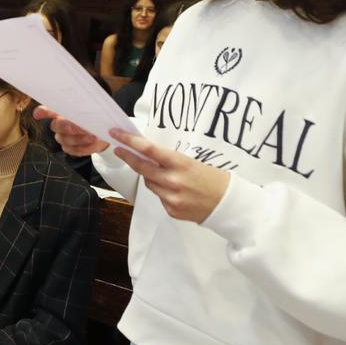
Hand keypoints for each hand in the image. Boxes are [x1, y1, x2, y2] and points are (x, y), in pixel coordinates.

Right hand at [34, 106, 108, 155]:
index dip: (42, 112)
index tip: (39, 114)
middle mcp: (60, 124)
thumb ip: (89, 110)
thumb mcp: (95, 111)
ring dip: (78, 139)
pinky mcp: (69, 148)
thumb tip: (88, 111)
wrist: (103, 132)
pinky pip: (72, 150)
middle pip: (55, 125)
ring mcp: (63, 137)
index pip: (48, 110)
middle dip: (66, 126)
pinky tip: (91, 143)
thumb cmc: (96, 118)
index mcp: (63, 111)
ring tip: (92, 136)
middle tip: (80, 127)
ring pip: (64, 139)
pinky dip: (83, 148)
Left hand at [109, 128, 230, 222]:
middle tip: (119, 149)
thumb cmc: (213, 179)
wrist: (228, 204)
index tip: (117, 134)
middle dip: (127, 157)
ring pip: (148, 183)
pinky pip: (159, 197)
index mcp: (180, 164)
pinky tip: (176, 191)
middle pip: (141, 167)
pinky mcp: (171, 210)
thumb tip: (147, 155)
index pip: (149, 150)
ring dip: (150, 176)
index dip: (130, 141)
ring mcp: (171, 197)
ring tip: (164, 175)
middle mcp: (173, 181)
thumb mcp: (192, 162)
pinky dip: (162, 191)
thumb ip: (169, 160)